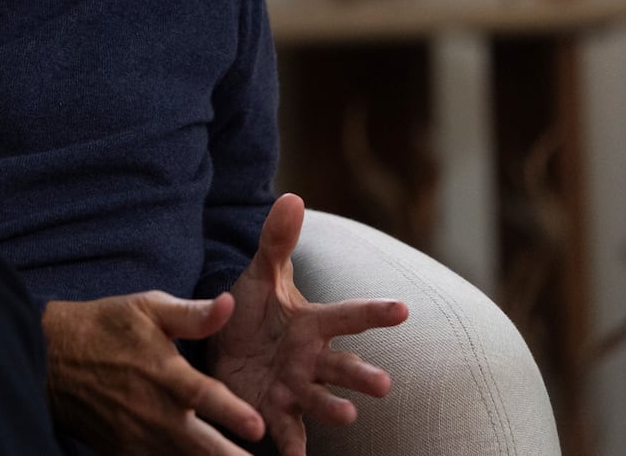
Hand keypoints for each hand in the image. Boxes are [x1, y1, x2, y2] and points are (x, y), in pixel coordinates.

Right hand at [43, 291, 266, 454]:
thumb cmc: (103, 326)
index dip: (232, 414)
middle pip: (199, 445)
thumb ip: (192, 315)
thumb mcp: (147, 308)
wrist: (50, 355)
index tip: (259, 428)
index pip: (204, 397)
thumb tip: (229, 304)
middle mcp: (152, 410)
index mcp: (164, 372)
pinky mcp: (121, 450)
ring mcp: (136, 435)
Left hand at [214, 194, 409, 455]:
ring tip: (348, 417)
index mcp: (312, 325)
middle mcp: (312, 361)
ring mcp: (297, 390)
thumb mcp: (260, 274)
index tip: (402, 309)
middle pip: (343, 367)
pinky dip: (293, 449)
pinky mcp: (275, 414)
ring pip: (322, 401)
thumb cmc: (252, 310)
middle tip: (383, 384)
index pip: (348, 315)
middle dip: (363, 376)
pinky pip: (289, 434)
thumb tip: (293, 196)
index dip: (374, 312)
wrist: (222, 346)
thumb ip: (277, 240)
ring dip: (335, 410)